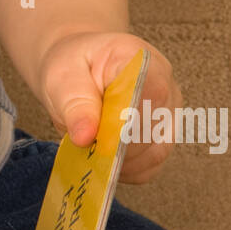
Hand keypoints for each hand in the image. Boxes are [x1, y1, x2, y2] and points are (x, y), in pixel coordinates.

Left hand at [36, 31, 182, 183]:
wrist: (76, 69)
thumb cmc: (72, 67)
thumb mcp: (61, 77)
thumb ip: (75, 104)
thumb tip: (85, 137)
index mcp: (141, 60)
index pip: (148, 95)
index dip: (122, 123)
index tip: (94, 136)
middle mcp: (165, 85)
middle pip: (152, 130)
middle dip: (114, 145)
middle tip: (83, 143)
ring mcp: (169, 112)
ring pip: (154, 153)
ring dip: (119, 161)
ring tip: (91, 148)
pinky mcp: (164, 136)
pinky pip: (150, 165)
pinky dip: (125, 169)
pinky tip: (104, 158)